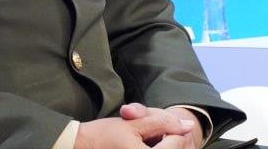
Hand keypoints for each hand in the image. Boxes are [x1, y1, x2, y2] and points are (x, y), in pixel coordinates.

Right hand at [75, 103, 194, 148]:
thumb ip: (163, 122)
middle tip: (151, 134)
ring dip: (162, 146)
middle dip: (168, 141)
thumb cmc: (103, 135)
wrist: (79, 148)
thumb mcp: (134, 122)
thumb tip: (188, 125)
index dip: (171, 129)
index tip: (154, 125)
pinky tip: (140, 147)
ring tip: (145, 141)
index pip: (177, 142)